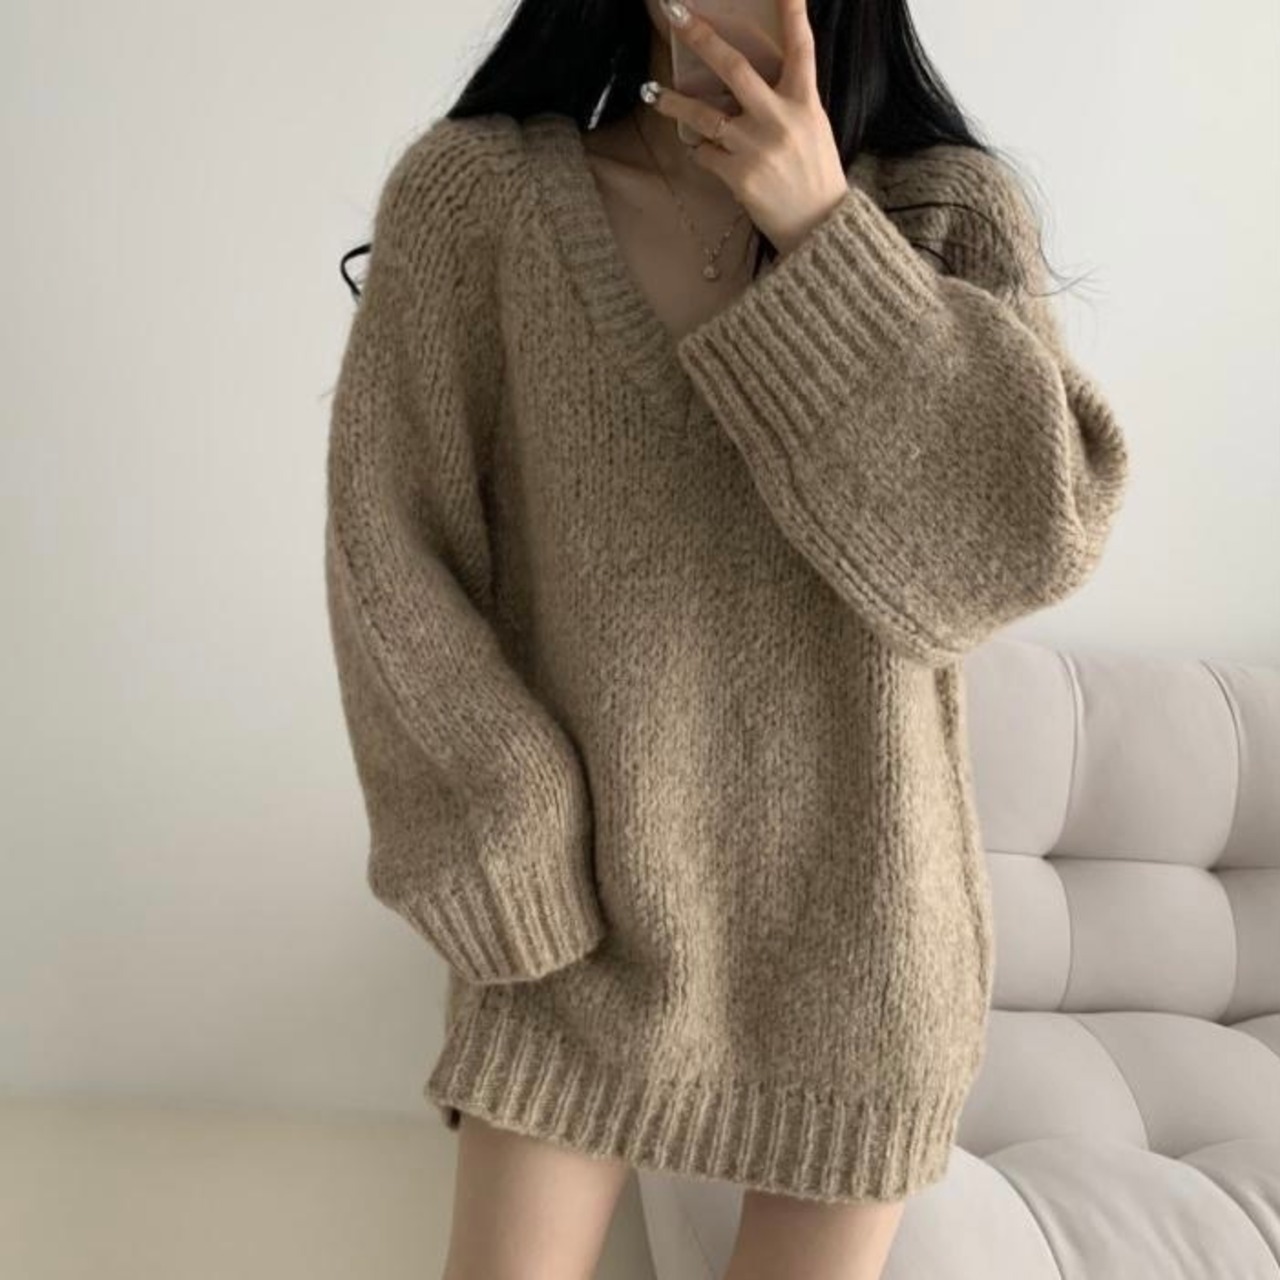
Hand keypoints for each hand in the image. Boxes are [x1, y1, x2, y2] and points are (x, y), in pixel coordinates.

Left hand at [646, 0, 849, 256]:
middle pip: (734, 67)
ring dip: (673, 103)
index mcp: (804, 102)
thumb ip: (789, 100)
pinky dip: (702, 152)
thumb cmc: (815, 175)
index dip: (792, 11)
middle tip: (675, 14)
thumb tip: (753, 79)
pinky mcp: (739, 176)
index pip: (800, 46)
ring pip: (704, 115)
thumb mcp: (813, 127)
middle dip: (701, 37)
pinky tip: (705, 154)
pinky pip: (706, 155)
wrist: (819, 228)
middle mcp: (780, 118)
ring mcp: (756, 147)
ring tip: (652, 93)